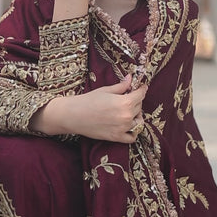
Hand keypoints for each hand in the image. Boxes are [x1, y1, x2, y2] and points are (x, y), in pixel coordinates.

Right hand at [31, 75, 147, 142]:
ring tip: (128, 111)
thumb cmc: (88, 100)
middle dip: (136, 101)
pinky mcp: (116, 137)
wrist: (73, 115)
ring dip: (136, 116)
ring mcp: (122, 128)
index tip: (142, 87)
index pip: (141, 95)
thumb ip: (121, 86)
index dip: (142, 89)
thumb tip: (130, 78)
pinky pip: (132, 137)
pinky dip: (133, 132)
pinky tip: (128, 126)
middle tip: (129, 97)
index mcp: (125, 102)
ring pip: (138, 121)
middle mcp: (127, 116)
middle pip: (139, 107)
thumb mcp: (106, 90)